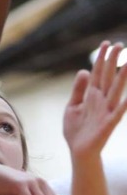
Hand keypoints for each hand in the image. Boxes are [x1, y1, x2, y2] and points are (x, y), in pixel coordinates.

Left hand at [63, 41, 126, 157]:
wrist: (78, 151)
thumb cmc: (76, 129)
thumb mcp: (72, 106)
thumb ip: (78, 89)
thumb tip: (83, 70)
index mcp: (92, 95)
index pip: (98, 73)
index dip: (101, 59)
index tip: (106, 43)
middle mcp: (101, 100)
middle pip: (108, 77)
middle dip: (113, 62)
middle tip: (119, 44)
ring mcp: (105, 111)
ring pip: (116, 91)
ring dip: (123, 78)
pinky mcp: (107, 124)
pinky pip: (117, 113)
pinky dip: (123, 106)